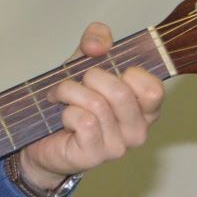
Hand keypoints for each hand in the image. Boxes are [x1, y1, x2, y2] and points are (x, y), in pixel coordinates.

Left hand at [15, 23, 164, 193]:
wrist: (43, 139)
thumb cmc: (72, 103)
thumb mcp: (85, 63)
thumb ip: (96, 42)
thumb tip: (97, 44)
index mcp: (145, 110)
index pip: (153, 89)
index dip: (129, 72)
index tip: (110, 71)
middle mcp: (138, 130)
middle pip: (121, 92)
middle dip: (91, 77)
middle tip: (78, 83)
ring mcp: (119, 146)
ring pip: (97, 105)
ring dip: (70, 92)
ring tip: (61, 97)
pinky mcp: (96, 155)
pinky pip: (83, 121)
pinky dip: (66, 112)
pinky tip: (63, 118)